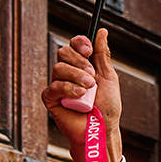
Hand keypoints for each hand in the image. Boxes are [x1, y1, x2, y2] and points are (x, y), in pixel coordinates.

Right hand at [41, 30, 123, 161]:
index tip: (89, 50)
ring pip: (58, 68)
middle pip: (64, 52)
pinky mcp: (51, 99)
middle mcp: (68, 73)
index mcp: (82, 65)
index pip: (74, 45)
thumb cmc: (107, 107)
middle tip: (92, 75)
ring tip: (89, 89)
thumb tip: (102, 32)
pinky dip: (68, 89)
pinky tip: (80, 96)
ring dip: (76, 76)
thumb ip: (102, 55)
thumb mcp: (108, 77)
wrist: (102, 129)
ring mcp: (59, 85)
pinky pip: (54, 86)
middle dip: (79, 61)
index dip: (79, 43)